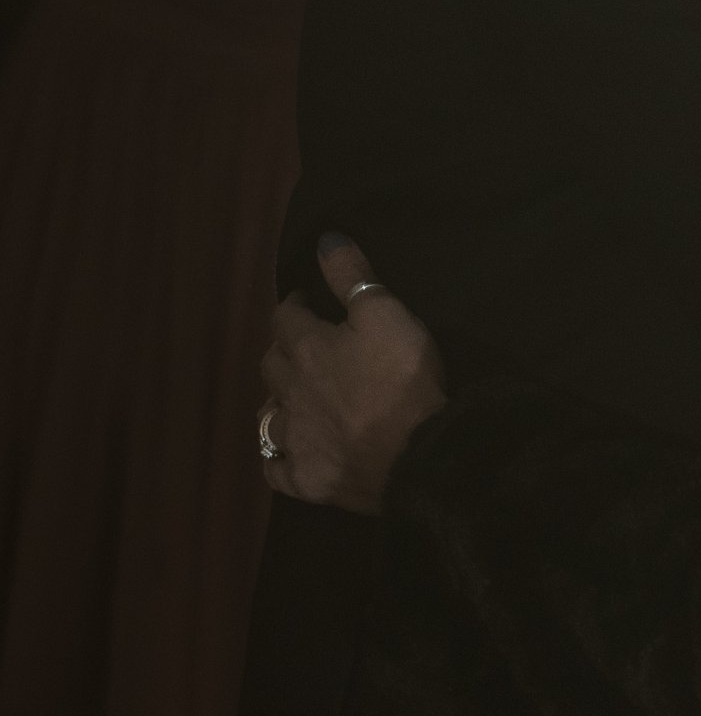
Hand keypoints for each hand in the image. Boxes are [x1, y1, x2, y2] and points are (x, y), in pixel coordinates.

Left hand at [258, 237, 447, 512]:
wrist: (416, 456)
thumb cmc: (403, 380)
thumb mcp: (387, 314)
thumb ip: (352, 276)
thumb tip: (323, 237)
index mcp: (306, 347)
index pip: (286, 317)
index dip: (296, 307)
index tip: (308, 304)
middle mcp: (289, 390)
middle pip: (272, 364)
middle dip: (283, 351)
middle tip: (305, 347)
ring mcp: (294, 438)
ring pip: (269, 416)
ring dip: (278, 403)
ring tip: (295, 399)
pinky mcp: (305, 479)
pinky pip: (277, 470)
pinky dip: (278, 460)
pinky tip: (287, 455)